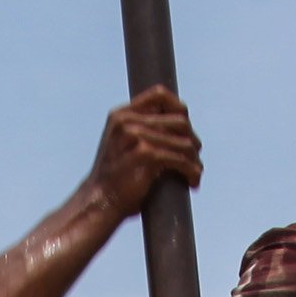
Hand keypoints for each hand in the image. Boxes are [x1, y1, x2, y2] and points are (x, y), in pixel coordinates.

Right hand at [86, 88, 202, 218]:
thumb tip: (179, 125)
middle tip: (194, 157)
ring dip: (194, 159)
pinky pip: (180, 159)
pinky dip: (191, 170)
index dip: (179, 108)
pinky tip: (193, 181)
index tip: (186, 129)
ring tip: (195, 172)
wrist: (100, 202)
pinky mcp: (145, 155)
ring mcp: (136, 136)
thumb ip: (142, 130)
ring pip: (183, 141)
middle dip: (191, 139)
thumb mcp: (123, 145)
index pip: (159, 94)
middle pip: (178, 120)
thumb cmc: (115, 179)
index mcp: (121, 115)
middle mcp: (127, 121)